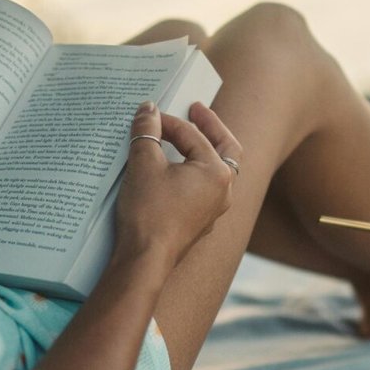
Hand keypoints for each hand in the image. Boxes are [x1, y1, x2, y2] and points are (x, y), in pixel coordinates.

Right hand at [115, 100, 241, 266]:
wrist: (145, 259)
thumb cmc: (149, 212)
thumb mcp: (143, 164)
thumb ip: (146, 132)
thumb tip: (147, 109)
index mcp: (217, 172)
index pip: (192, 135)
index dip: (167, 122)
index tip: (147, 115)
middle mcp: (224, 191)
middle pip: (226, 148)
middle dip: (210, 127)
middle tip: (195, 110)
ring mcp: (214, 210)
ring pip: (217, 171)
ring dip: (204, 151)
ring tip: (188, 139)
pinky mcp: (200, 223)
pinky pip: (205, 190)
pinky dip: (195, 173)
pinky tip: (178, 172)